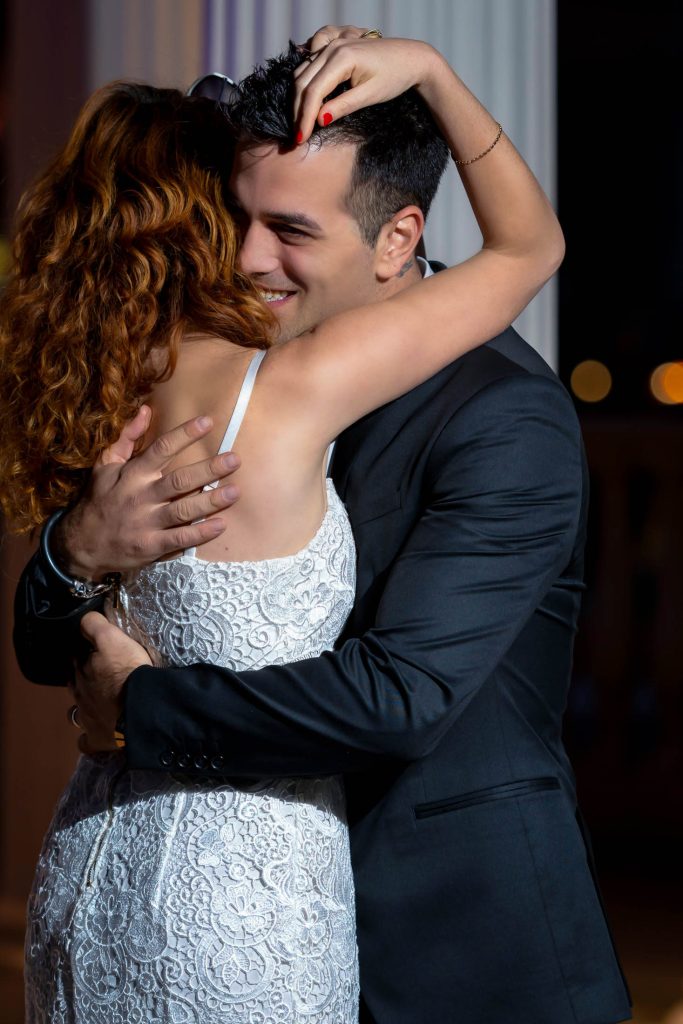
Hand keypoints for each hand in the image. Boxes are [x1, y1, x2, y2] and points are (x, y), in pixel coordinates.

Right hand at [55, 408, 240, 579]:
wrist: (81, 544)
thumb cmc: (98, 501)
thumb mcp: (105, 466)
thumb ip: (126, 438)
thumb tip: (145, 410)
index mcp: (133, 474)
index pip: (162, 448)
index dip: (185, 434)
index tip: (208, 422)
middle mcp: (141, 496)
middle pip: (180, 480)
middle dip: (208, 469)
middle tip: (235, 460)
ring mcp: (146, 523)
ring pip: (183, 510)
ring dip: (211, 501)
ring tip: (234, 491)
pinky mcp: (150, 546)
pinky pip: (180, 539)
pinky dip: (201, 533)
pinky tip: (221, 525)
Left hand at [72, 611, 151, 753]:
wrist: (141, 709)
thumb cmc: (128, 672)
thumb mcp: (112, 639)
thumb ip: (94, 625)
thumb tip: (83, 619)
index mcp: (82, 671)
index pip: (77, 658)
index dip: (86, 654)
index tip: (96, 652)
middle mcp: (80, 694)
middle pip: (75, 683)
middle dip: (82, 679)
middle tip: (99, 675)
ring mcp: (87, 718)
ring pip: (76, 711)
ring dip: (82, 707)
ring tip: (95, 704)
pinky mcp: (97, 739)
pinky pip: (86, 742)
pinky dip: (87, 739)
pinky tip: (93, 736)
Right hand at [294, 28, 441, 141]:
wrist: (410, 58)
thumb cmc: (394, 77)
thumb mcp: (369, 96)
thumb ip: (343, 106)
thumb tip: (319, 120)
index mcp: (343, 57)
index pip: (314, 91)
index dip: (304, 117)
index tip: (300, 139)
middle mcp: (333, 47)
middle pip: (302, 81)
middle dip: (297, 111)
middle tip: (296, 137)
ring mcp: (331, 44)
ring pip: (302, 72)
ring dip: (297, 99)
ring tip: (299, 123)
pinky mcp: (332, 46)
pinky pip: (309, 65)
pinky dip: (303, 84)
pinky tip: (304, 103)